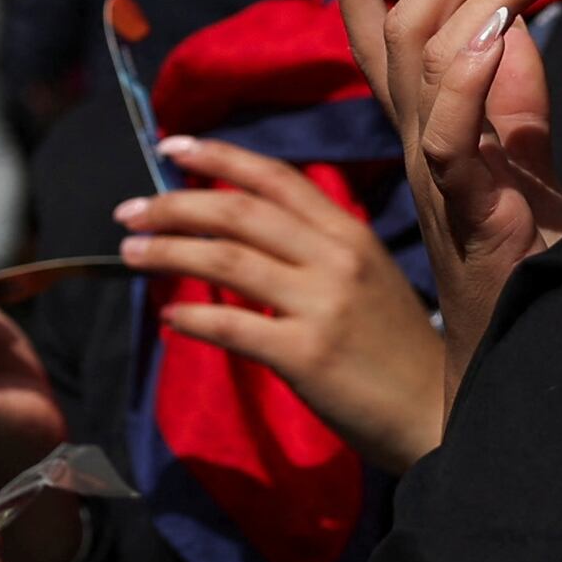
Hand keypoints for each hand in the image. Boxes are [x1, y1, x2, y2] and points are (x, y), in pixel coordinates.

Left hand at [115, 137, 445, 471]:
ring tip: (129, 253)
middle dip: (173, 205)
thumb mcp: (367, 278)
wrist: (434, 414)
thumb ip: (313, 247)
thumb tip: (237, 226)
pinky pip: (231, 326)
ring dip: (167, 252)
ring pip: (225, 259)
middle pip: (239, 212)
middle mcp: (337, 259)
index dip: (218, 156)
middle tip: (127, 212)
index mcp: (350, 234)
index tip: (168, 147)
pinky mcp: (306, 355)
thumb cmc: (393, 348)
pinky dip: (192, 319)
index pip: (275, 177)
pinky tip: (169, 319)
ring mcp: (322, 305)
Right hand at [326, 0, 561, 385]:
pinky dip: (472, 69)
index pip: (377, 37)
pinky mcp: (460, 200)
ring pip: (419, 56)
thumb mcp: (523, 157)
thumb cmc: (527, 257)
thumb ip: (512, 95)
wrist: (528, 341)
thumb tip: (513, 20)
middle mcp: (413, 139)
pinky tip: (505, 26)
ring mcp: (429, 168)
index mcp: (426, 126)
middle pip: (401, 27)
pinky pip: (448, 126)